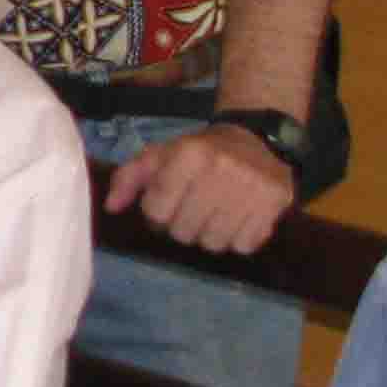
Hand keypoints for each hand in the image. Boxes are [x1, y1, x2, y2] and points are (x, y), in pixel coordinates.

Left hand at [104, 120, 295, 255]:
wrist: (258, 140)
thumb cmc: (201, 152)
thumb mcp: (162, 155)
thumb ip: (129, 177)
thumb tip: (111, 206)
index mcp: (190, 154)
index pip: (156, 209)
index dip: (157, 211)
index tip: (167, 201)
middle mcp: (222, 170)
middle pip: (183, 232)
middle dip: (182, 224)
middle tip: (193, 207)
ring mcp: (251, 189)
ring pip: (213, 244)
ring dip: (209, 234)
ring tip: (215, 213)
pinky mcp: (275, 205)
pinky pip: (243, 246)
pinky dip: (237, 238)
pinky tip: (237, 217)